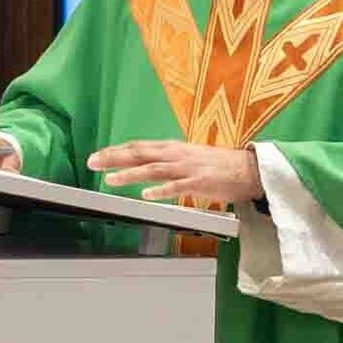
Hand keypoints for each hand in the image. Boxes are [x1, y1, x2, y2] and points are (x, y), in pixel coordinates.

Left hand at [86, 140, 261, 205]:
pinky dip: (161, 191)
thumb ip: (166, 162)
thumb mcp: (187, 158)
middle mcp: (177, 155)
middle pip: (140, 154)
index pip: (138, 147)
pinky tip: (146, 195)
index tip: (97, 156)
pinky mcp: (199, 182)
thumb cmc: (218, 165)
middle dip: (114, 158)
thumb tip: (143, 166)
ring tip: (112, 180)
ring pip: (153, 169)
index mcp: (172, 148)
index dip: (116, 151)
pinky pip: (177, 187)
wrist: (249, 169)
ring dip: (131, 174)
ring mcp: (187, 168)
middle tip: (93, 162)